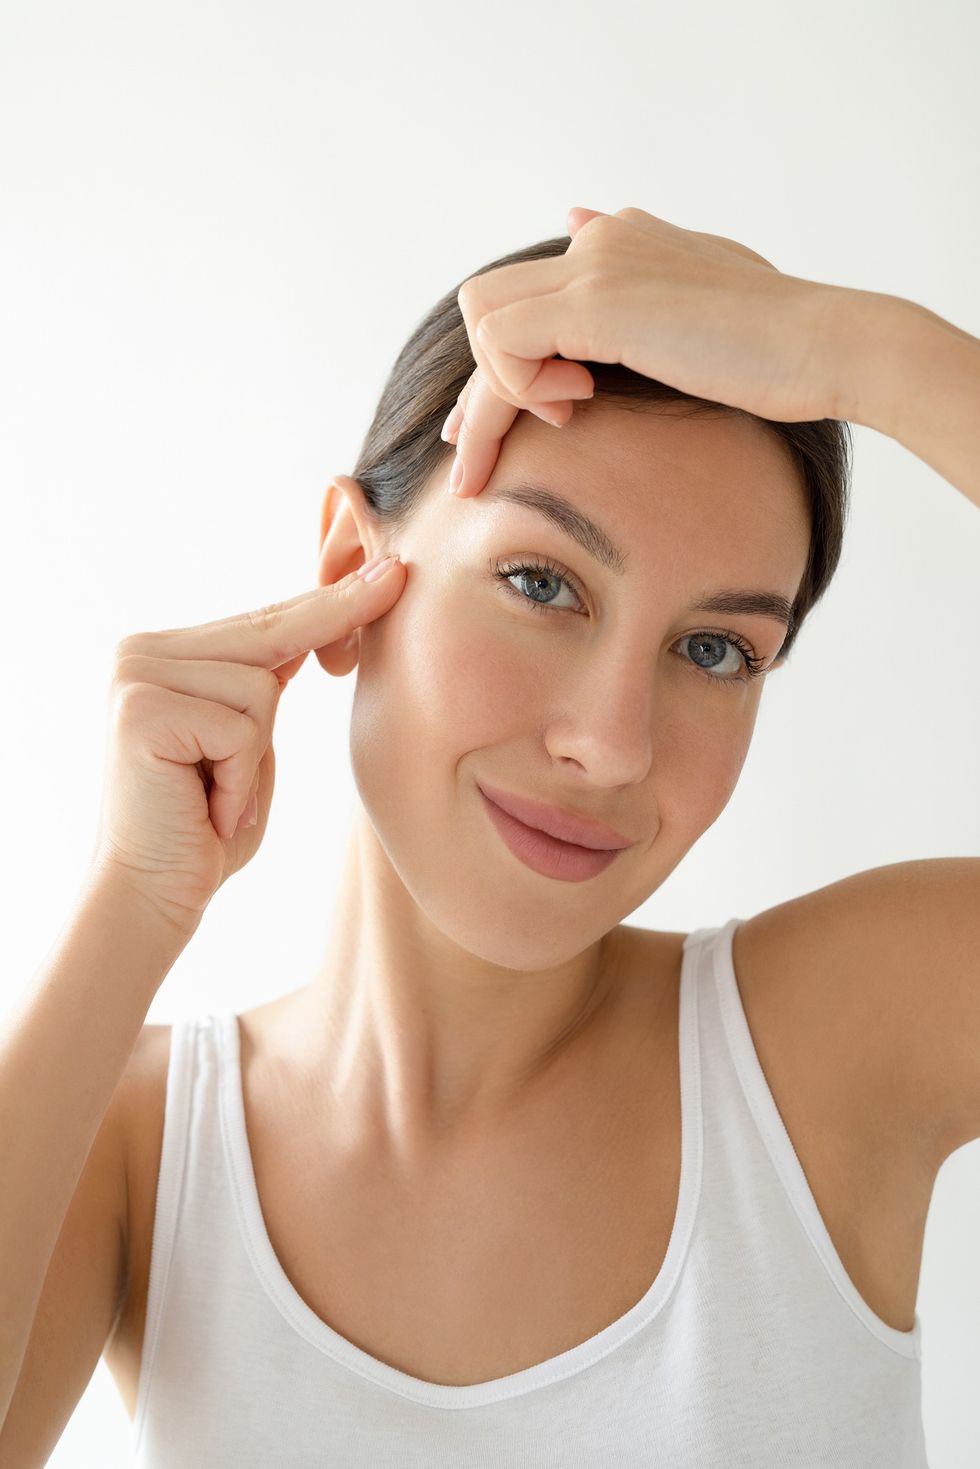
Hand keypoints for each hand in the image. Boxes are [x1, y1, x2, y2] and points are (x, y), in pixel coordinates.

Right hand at [90, 552, 405, 931]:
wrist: (151, 898)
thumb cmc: (208, 829)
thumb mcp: (248, 741)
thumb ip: (265, 684)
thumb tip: (318, 625)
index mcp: (167, 652)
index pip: (266, 620)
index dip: (334, 603)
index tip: (393, 574)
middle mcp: (141, 651)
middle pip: (268, 640)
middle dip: (298, 678)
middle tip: (294, 711)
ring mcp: (135, 675)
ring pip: (261, 689)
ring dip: (253, 759)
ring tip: (216, 797)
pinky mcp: (140, 710)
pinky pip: (241, 728)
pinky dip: (238, 780)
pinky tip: (207, 808)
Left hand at [443, 204, 847, 497]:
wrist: (825, 346)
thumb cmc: (779, 348)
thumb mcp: (704, 309)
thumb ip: (643, 281)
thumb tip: (579, 222)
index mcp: (621, 243)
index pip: (527, 295)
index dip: (504, 363)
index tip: (505, 424)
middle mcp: (600, 243)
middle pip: (489, 304)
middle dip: (477, 388)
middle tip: (473, 456)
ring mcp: (595, 267)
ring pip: (481, 321)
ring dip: (496, 392)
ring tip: (559, 421)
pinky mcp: (596, 303)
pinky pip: (501, 343)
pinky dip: (518, 386)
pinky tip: (575, 408)